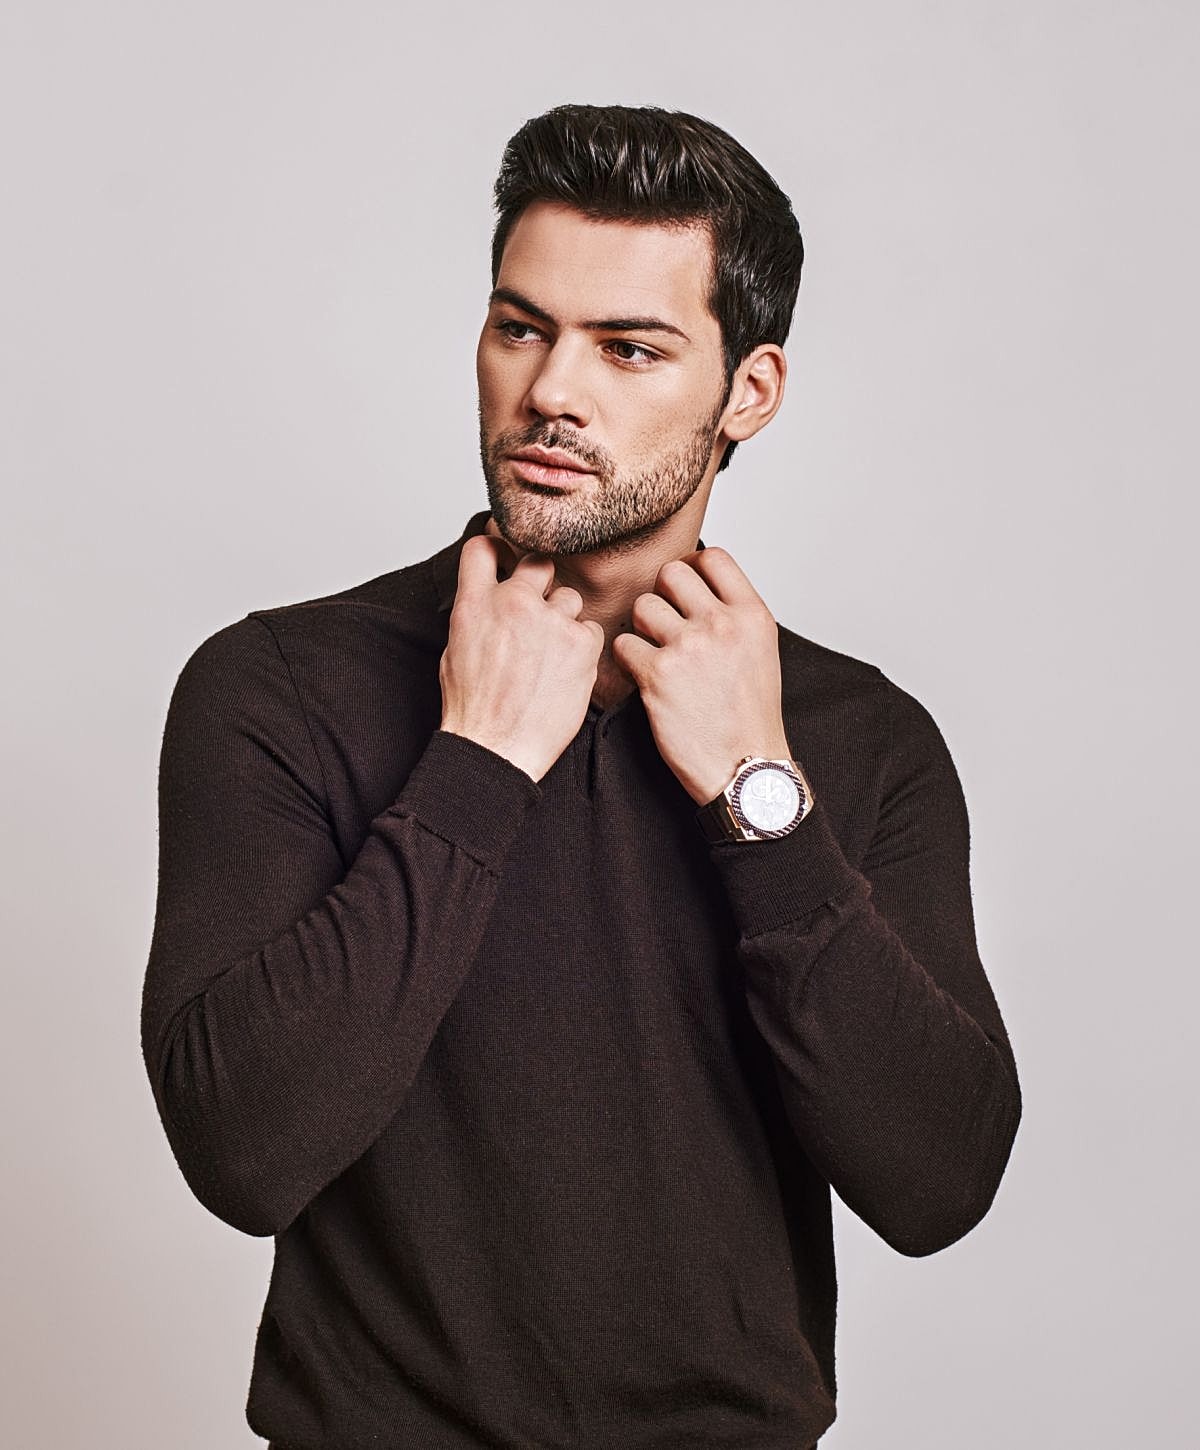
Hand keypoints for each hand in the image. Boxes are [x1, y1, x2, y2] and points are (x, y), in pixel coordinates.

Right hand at [439, 534, 604, 781]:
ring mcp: (551, 621)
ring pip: (570, 599)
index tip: (506, 555)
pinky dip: (584, 647)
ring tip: (551, 657)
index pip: (483, 547)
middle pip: (539, 562)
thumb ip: (478, 614)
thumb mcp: (456, 650)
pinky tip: (567, 671)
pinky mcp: (582, 643)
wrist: (496, 748)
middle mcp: (514, 603)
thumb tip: (492, 601)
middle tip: (540, 611)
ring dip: (564, 621)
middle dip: (541, 581)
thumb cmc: (474, 710)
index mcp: (475, 604)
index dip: (497, 547)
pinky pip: (592, 629)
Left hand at [612, 548, 791, 803]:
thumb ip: (733, 614)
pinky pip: (622, 644)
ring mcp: (688, 647)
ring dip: (641, 628)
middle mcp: (721, 624)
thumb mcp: (760, 652)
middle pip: (670, 573)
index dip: (692, 567)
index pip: (713, 557)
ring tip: (655, 654)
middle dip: (662, 595)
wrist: (745, 768)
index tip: (685, 589)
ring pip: (642, 606)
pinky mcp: (657, 675)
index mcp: (751, 615)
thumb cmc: (750, 718)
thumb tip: (701, 586)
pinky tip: (643, 677)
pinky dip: (626, 660)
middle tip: (665, 624)